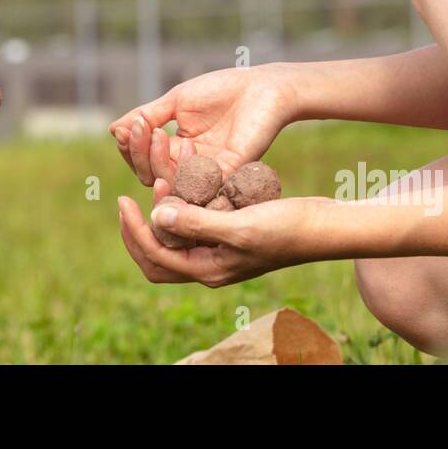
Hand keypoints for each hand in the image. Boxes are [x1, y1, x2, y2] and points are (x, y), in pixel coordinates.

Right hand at [108, 63, 302, 186]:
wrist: (263, 87)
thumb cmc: (222, 90)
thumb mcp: (176, 101)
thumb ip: (147, 116)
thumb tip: (114, 130)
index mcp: (177, 149)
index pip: (144, 160)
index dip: (132, 148)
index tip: (127, 127)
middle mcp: (190, 166)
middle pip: (152, 175)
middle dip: (139, 153)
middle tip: (141, 127)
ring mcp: (208, 173)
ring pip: (169, 183)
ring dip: (155, 159)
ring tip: (156, 131)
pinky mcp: (227, 176)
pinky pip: (198, 187)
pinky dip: (182, 172)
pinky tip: (179, 145)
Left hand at [116, 180, 337, 286]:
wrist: (323, 225)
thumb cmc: (287, 228)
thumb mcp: (240, 225)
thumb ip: (198, 223)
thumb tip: (156, 217)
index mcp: (208, 270)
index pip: (156, 256)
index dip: (135, 230)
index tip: (124, 200)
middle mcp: (209, 264)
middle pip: (156, 257)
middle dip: (136, 230)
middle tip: (125, 200)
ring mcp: (219, 250)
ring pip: (174, 237)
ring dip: (159, 213)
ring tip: (158, 180)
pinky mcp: (229, 232)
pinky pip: (193, 222)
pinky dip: (181, 203)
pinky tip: (181, 179)